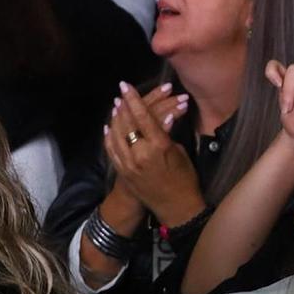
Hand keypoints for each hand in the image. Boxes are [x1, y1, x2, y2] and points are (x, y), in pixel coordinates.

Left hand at [105, 82, 204, 227]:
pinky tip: (109, 126)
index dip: (134, 99)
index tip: (127, 86)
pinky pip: (111, 150)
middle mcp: (140, 154)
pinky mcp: (122, 172)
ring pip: (116, 135)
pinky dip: (109, 136)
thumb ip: (167, 133)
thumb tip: (163, 116)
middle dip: (124, 105)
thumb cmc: (185, 178)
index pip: (143, 117)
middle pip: (127, 123)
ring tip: (116, 106)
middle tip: (121, 93)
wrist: (175, 208)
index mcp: (158, 147)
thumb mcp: (180, 152)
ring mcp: (128, 164)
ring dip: (115, 118)